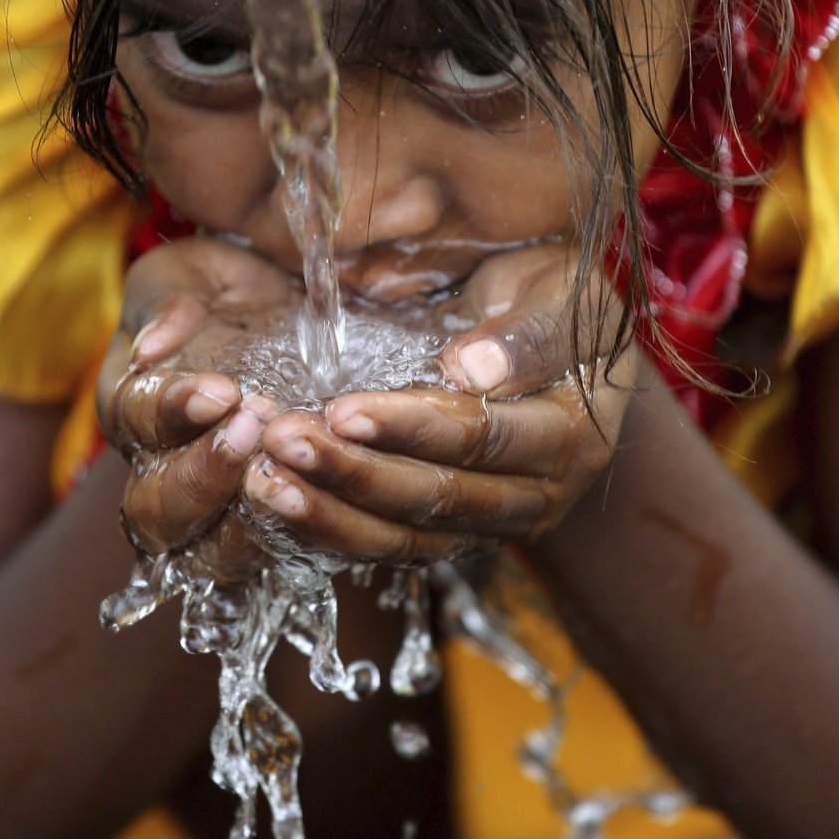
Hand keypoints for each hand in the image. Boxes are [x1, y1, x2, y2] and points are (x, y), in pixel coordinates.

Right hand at [96, 236, 299, 579]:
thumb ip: (163, 303)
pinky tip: (332, 507)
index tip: (223, 391)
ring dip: (249, 520)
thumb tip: (152, 347)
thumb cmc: (226, 291)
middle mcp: (166, 471)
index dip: (174, 413)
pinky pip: (278, 562)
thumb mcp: (186, 277)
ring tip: (293, 471)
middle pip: (158, 511)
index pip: (135, 424)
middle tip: (258, 430)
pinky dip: (302, 541)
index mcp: (136, 408)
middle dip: (205, 476)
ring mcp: (220, 509)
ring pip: (211, 554)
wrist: (288, 306)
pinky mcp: (278, 527)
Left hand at [243, 245, 636, 564]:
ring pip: (408, 537)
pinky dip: (332, 530)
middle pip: (438, 498)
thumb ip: (530, 331)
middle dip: (354, 474)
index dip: (410, 427)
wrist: (575, 348)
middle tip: (282, 443)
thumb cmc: (562, 298)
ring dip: (331, 513)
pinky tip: (278, 504)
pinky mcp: (456, 535)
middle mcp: (538, 496)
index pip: (482, 438)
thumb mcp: (563, 292)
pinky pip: (392, 547)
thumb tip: (471, 369)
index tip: (340, 410)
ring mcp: (495, 524)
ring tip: (263, 482)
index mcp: (571, 436)